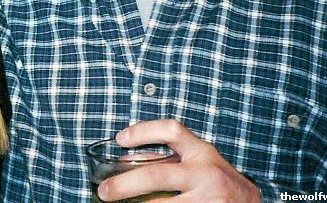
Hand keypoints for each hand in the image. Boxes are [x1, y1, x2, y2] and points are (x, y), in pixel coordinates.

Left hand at [97, 119, 260, 201]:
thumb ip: (169, 159)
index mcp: (202, 153)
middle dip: (125, 184)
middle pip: (157, 175)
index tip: (120, 139)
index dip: (143, 130)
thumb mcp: (200, 163)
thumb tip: (126, 161)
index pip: (171, 130)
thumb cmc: (221, 183)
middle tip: (105, 190)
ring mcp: (208, 200)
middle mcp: (206, 174)